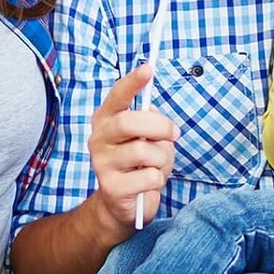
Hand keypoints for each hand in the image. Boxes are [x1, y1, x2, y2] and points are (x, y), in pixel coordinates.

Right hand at [87, 65, 177, 232]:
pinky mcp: (110, 188)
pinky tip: (149, 183)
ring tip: (156, 165)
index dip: (132, 82)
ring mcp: (101, 164)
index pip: (117, 96)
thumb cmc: (140, 164)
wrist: (123, 205)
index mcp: (106, 120)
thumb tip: (156, 116)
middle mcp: (98, 138)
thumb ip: (151, 123)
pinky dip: (158, 179)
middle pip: (129, 122)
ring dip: (161, 158)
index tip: (148, 69)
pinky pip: (148, 176)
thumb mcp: (149, 138)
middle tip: (174, 134)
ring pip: (143, 151)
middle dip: (159, 127)